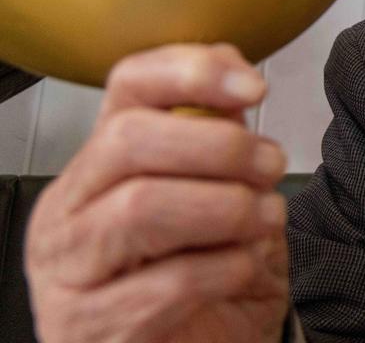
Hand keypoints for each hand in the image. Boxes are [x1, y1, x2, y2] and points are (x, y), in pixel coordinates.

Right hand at [25, 44, 289, 342]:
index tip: (254, 88)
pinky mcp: (93, 329)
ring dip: (226, 207)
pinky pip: (167, 283)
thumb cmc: (201, 276)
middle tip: (271, 165)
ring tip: (266, 218)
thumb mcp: (216, 195)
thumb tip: (236, 71)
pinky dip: (226, 267)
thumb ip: (216, 135)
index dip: (192, 72)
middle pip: (130, 139)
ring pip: (141, 207)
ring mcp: (69, 273)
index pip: (126, 86)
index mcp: (97, 166)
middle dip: (219, 147)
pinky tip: (245, 267)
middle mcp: (68, 212)